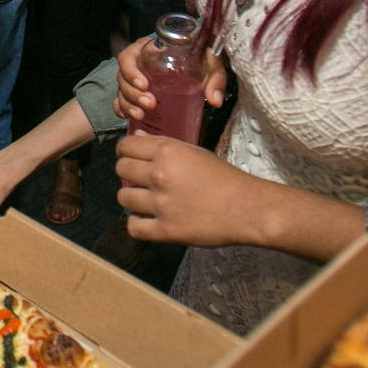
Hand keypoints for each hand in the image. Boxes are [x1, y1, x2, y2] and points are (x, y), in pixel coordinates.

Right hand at [114, 39, 224, 125]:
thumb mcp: (210, 62)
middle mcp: (138, 63)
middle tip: (150, 104)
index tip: (145, 85)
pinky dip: (122, 110)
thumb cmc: (201, 57)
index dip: (131, 71)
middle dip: (132, 93)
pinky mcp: (137, 93)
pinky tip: (130, 117)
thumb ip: (215, 78)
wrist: (200, 60)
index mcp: (148, 49)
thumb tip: (215, 100)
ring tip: (141, 115)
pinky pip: (120, 101)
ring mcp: (135, 79)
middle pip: (122, 77)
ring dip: (128, 104)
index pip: (127, 57)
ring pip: (121, 91)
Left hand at [116, 133, 262, 245]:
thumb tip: (138, 137)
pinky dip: (137, 224)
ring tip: (145, 200)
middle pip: (121, 169)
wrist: (247, 208)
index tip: (130, 158)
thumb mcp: (195, 152)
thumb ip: (164, 145)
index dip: (125, 151)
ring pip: (123, 197)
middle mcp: (160, 175)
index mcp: (168, 152)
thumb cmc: (224, 178)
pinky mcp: (166, 230)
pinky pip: (134, 227)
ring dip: (131, 198)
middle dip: (127, 173)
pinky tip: (147, 220)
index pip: (126, 146)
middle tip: (139, 180)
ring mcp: (161, 204)